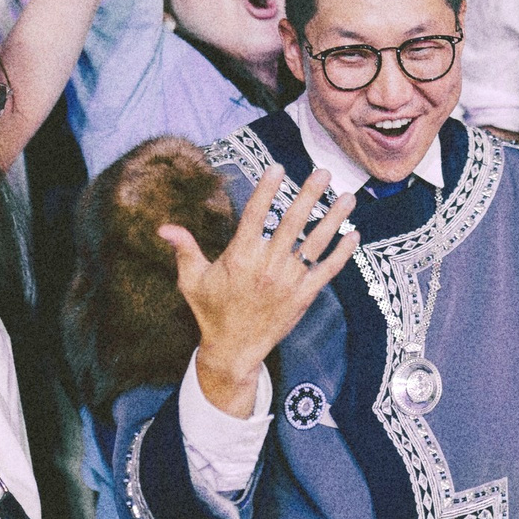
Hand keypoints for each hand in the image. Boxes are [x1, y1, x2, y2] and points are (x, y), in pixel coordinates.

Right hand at [159, 165, 358, 416]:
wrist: (234, 350)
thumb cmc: (212, 311)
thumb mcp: (192, 280)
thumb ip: (184, 249)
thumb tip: (164, 227)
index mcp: (240, 256)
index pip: (255, 214)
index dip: (267, 190)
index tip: (278, 168)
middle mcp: (267, 265)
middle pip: (292, 223)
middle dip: (309, 195)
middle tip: (323, 172)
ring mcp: (289, 281)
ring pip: (315, 243)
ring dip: (333, 218)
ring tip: (348, 196)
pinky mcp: (304, 295)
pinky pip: (327, 270)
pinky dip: (343, 253)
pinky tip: (354, 235)